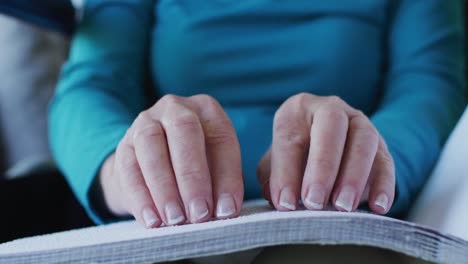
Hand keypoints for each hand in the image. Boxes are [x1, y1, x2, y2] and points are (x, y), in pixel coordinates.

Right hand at [99, 95, 242, 227]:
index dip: (226, 176)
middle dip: (193, 177)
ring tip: (176, 219)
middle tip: (200, 214)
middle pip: (184, 132)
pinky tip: (153, 219)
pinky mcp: (124, 145)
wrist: (154, 160)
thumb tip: (225, 209)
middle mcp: (175, 108)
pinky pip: (129, 169)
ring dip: (165, 188)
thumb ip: (222, 182)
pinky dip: (141, 197)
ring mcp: (145, 123)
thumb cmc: (196, 162)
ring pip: (151, 147)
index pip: (221, 138)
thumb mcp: (216, 164)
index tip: (227, 209)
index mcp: (207, 109)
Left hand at [257, 93, 394, 213]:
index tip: (285, 203)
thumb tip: (277, 200)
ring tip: (343, 206)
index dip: (286, 172)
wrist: (320, 155)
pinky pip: (386, 161)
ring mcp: (359, 123)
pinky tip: (378, 207)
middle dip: (323, 166)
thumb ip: (271, 180)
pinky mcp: (380, 145)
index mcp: (296, 110)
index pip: (290, 136)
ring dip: (354, 176)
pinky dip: (384, 185)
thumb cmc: (291, 160)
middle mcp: (330, 109)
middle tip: (314, 202)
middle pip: (331, 126)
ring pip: (364, 140)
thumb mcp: (274, 165)